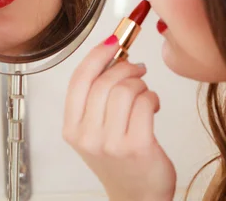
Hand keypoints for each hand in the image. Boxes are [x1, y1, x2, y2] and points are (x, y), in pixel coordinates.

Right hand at [63, 35, 176, 200]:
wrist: (136, 197)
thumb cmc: (120, 161)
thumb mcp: (95, 131)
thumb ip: (96, 98)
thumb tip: (112, 55)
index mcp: (71, 129)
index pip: (79, 80)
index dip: (97, 54)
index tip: (113, 40)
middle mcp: (87, 136)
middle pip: (105, 81)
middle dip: (126, 67)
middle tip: (137, 68)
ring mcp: (110, 143)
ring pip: (126, 89)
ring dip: (141, 83)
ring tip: (145, 92)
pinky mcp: (137, 146)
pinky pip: (145, 102)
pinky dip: (153, 97)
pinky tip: (153, 105)